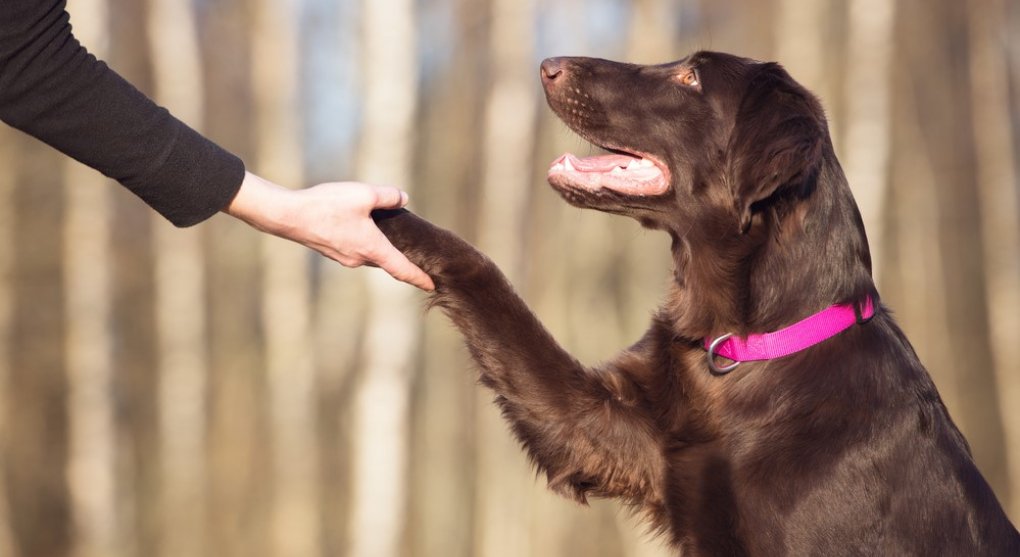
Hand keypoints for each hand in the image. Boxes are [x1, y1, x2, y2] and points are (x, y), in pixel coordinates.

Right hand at [223, 171, 434, 290]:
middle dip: (403, 260)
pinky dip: (367, 243)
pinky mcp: (332, 251)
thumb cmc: (327, 206)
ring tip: (394, 237)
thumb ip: (388, 196)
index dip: (420, 278)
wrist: (288, 216)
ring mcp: (344, 257)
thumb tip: (403, 198)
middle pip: (388, 262)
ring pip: (371, 255)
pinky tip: (365, 228)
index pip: (402, 269)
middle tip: (420, 256)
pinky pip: (357, 249)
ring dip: (383, 249)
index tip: (433, 286)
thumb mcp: (363, 194)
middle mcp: (360, 258)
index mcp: (373, 248)